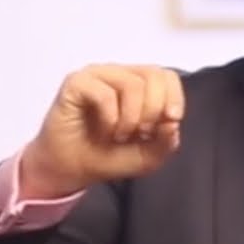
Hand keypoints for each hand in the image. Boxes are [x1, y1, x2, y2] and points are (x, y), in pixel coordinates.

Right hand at [20, 64, 184, 197]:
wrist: (69, 169)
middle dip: (154, 109)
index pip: (166, 76)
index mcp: (139, 85)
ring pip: (132, 84)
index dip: (174, 97)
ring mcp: (97, 76)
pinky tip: (104, 131)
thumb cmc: (106, 157)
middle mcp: (119, 75)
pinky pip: (104, 93)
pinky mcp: (76, 83)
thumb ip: (165, 142)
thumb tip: (173, 124)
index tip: (170, 121)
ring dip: (131, 117)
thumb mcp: (146, 157)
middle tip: (140, 133)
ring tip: (119, 135)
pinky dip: (110, 118)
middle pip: (153, 74)